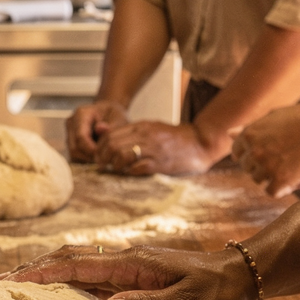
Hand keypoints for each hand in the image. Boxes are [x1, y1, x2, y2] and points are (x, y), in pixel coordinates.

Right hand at [0, 245, 253, 299]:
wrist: (240, 278)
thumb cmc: (216, 292)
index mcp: (133, 263)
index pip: (77, 264)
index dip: (42, 272)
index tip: (11, 281)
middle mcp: (123, 261)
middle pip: (67, 260)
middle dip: (32, 270)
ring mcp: (126, 269)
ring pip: (76, 267)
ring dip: (45, 275)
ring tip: (15, 291)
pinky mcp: (131, 279)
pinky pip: (89, 279)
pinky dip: (64, 284)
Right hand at [66, 100, 127, 162]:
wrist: (108, 112)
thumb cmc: (114, 114)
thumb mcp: (118, 116)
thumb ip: (111, 124)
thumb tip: (101, 129)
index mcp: (81, 114)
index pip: (80, 136)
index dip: (91, 148)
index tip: (104, 154)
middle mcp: (72, 122)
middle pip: (75, 147)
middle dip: (89, 155)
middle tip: (104, 158)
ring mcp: (69, 132)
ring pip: (73, 153)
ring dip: (87, 158)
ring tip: (101, 156)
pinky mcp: (70, 140)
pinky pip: (74, 155)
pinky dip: (85, 158)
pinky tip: (97, 155)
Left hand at [94, 119, 220, 176]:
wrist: (200, 142)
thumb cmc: (174, 138)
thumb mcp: (152, 128)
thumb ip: (133, 132)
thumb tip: (110, 140)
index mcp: (142, 126)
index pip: (111, 135)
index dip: (100, 147)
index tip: (99, 156)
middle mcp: (145, 136)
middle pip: (113, 145)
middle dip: (103, 157)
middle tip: (102, 166)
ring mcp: (153, 149)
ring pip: (122, 155)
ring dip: (115, 166)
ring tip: (115, 170)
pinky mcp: (161, 163)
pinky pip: (138, 168)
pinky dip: (130, 172)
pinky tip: (130, 174)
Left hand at [232, 106, 299, 197]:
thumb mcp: (273, 117)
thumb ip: (250, 127)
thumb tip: (228, 134)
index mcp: (249, 134)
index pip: (237, 152)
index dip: (250, 154)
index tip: (263, 155)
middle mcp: (253, 151)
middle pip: (247, 167)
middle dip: (260, 165)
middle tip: (281, 160)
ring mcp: (265, 166)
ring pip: (258, 180)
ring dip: (270, 177)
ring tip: (288, 167)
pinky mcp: (280, 180)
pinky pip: (271, 191)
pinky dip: (281, 188)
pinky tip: (291, 180)